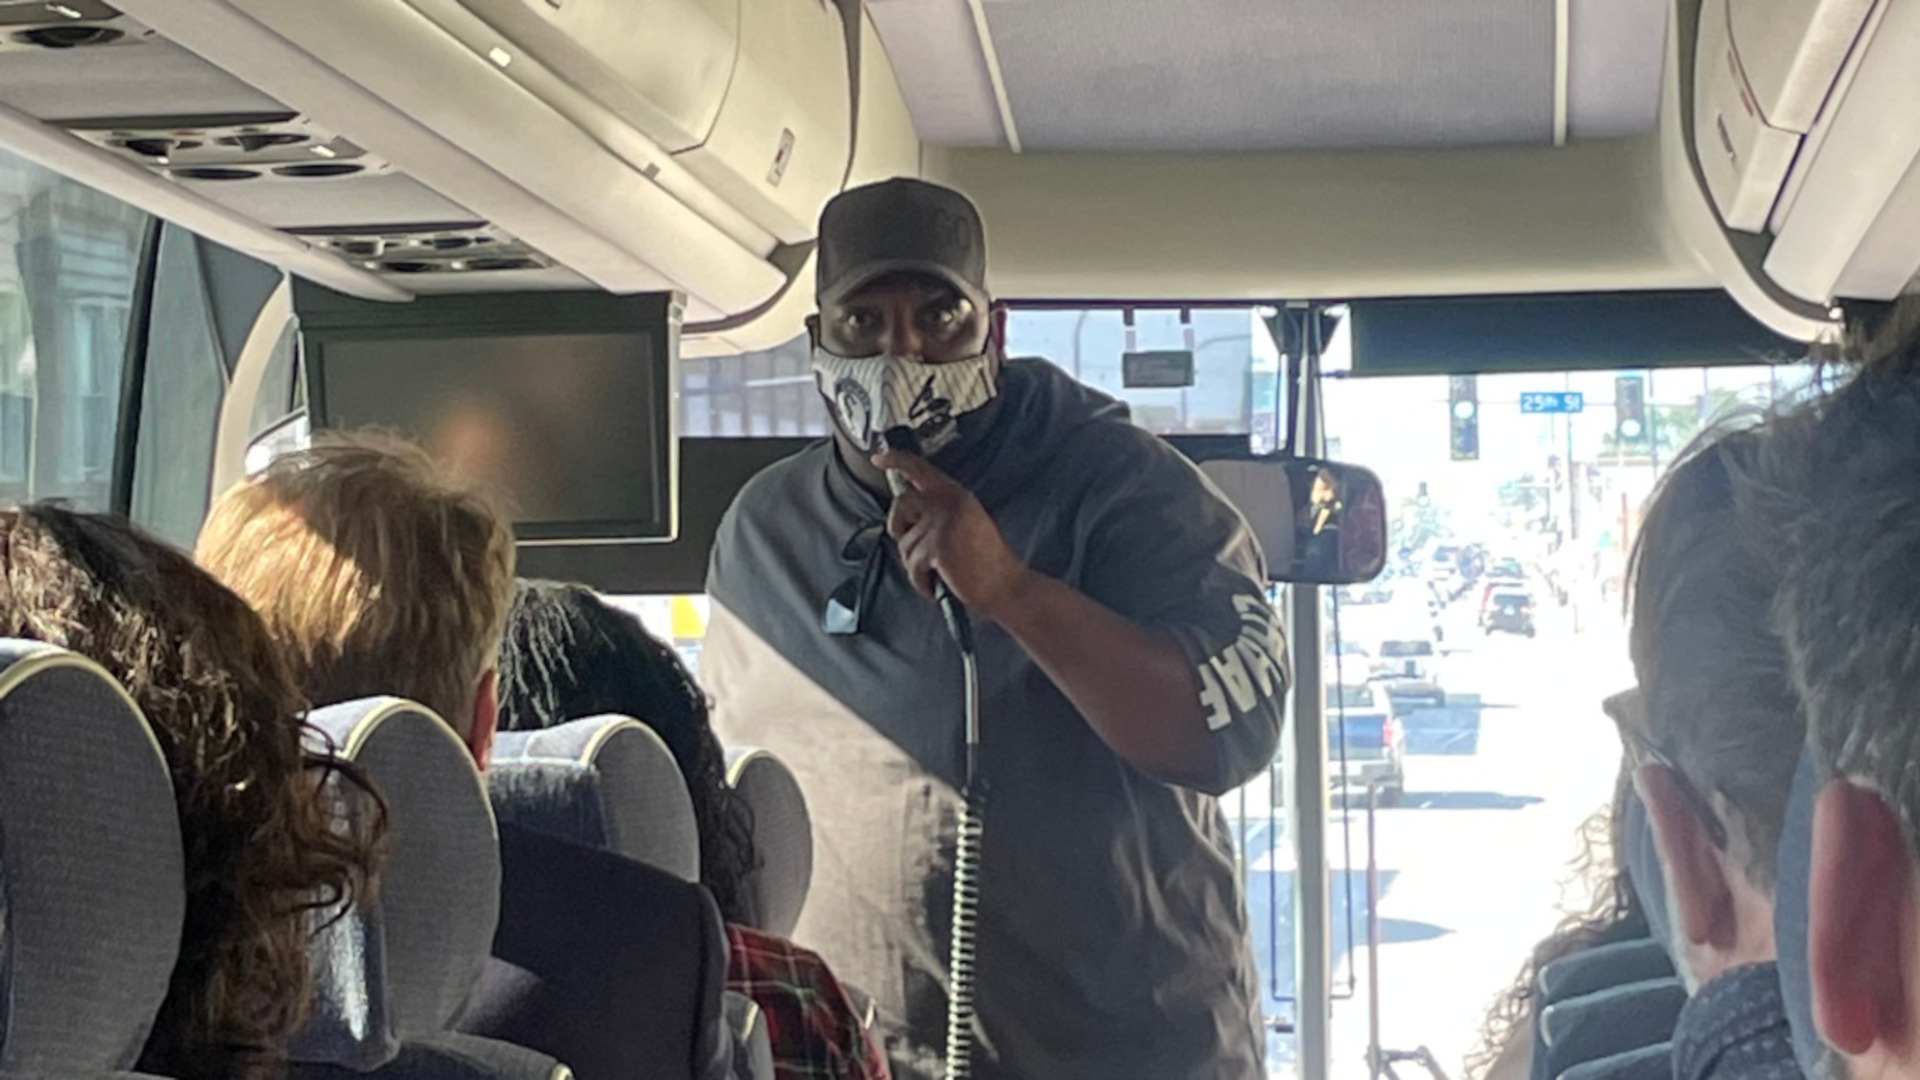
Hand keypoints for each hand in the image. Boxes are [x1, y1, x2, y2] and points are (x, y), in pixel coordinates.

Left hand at [872, 448, 1032, 618]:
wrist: (1005, 585)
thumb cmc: (987, 561)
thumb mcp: (968, 520)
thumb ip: (941, 508)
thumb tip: (909, 509)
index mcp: (957, 494)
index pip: (920, 468)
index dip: (896, 460)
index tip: (879, 458)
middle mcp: (949, 502)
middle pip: (901, 503)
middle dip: (898, 526)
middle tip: (913, 545)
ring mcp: (942, 523)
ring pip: (905, 543)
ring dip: (916, 564)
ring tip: (939, 571)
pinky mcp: (936, 546)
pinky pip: (912, 566)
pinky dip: (921, 582)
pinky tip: (937, 584)